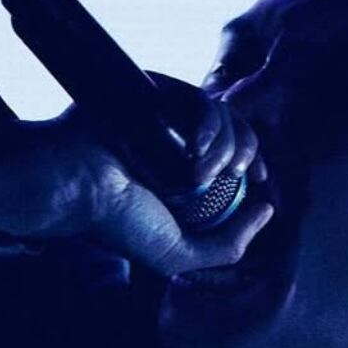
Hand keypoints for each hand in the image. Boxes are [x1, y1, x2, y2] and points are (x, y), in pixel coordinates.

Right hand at [53, 70, 273, 276]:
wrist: (79, 186)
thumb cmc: (120, 223)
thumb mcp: (178, 254)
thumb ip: (228, 245)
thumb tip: (268, 208)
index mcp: (185, 177)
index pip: (235, 159)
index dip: (254, 164)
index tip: (260, 179)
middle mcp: (179, 144)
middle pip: (239, 131)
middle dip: (246, 152)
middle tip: (237, 173)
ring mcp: (169, 117)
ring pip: (225, 115)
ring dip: (224, 146)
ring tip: (200, 171)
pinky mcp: (157, 93)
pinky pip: (202, 101)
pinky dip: (209, 126)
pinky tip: (193, 148)